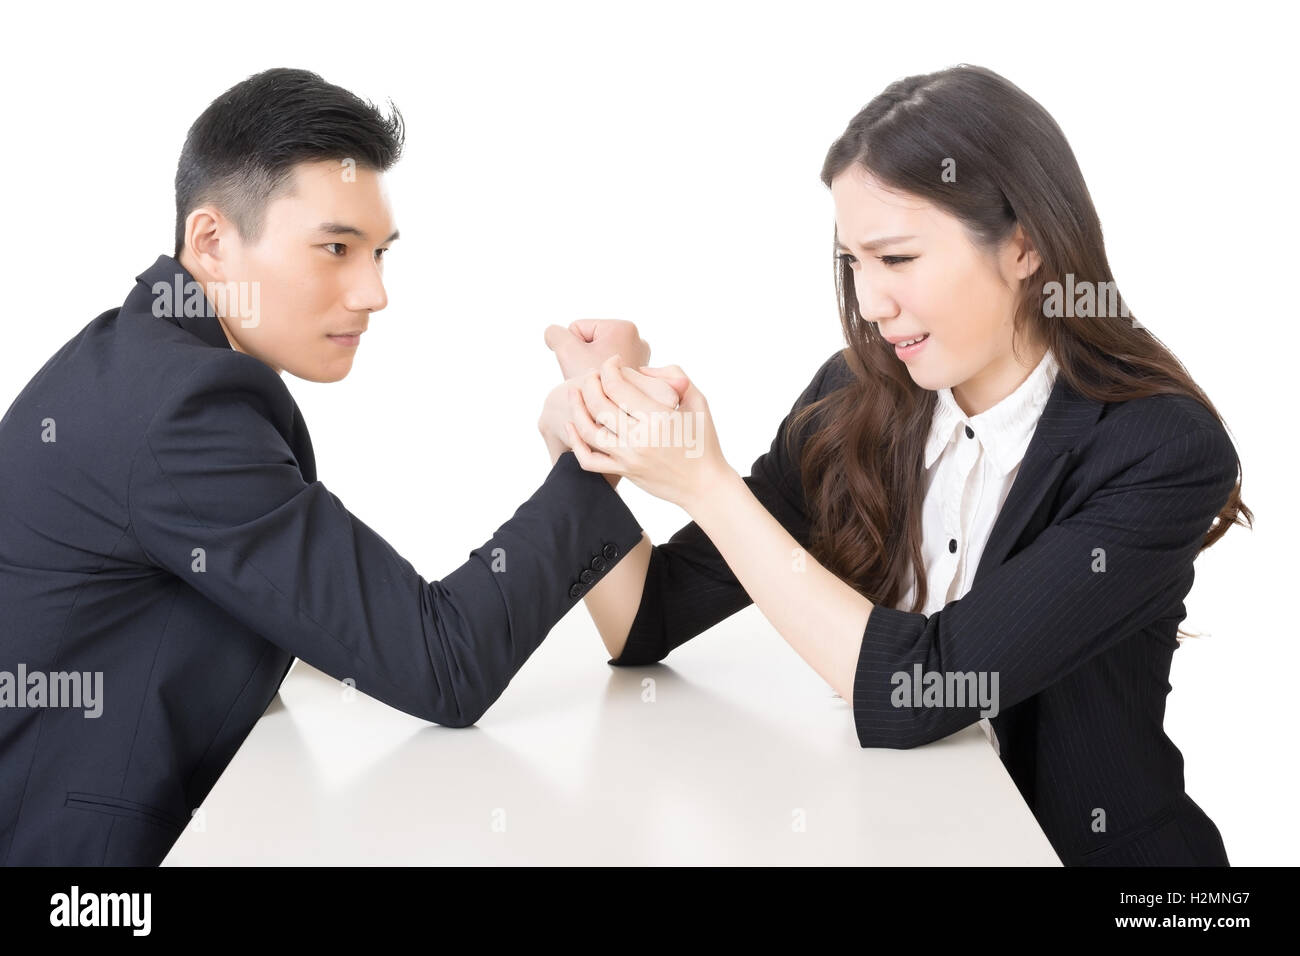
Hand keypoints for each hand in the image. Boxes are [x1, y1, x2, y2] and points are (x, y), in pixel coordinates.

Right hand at [544, 320, 649, 380]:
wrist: (609, 420)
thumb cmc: (590, 386)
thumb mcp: (567, 353)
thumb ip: (555, 334)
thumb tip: (553, 333)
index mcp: (623, 327)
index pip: (578, 327)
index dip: (571, 348)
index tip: (581, 365)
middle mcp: (637, 339)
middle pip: (590, 341)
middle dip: (583, 358)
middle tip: (587, 375)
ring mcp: (640, 356)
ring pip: (597, 355)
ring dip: (590, 368)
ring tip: (597, 383)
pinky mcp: (635, 371)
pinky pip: (607, 368)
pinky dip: (601, 377)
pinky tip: (605, 388)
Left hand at [564, 354, 731, 511]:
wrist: (704, 485)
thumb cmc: (703, 440)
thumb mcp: (698, 401)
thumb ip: (674, 376)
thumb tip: (640, 369)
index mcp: (658, 418)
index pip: (618, 386)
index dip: (609, 368)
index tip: (613, 361)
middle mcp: (640, 439)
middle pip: (598, 404)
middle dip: (590, 382)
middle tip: (593, 374)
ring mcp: (629, 458)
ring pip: (588, 430)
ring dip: (576, 407)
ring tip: (574, 392)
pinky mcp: (624, 471)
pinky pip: (589, 460)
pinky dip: (576, 443)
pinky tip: (572, 426)